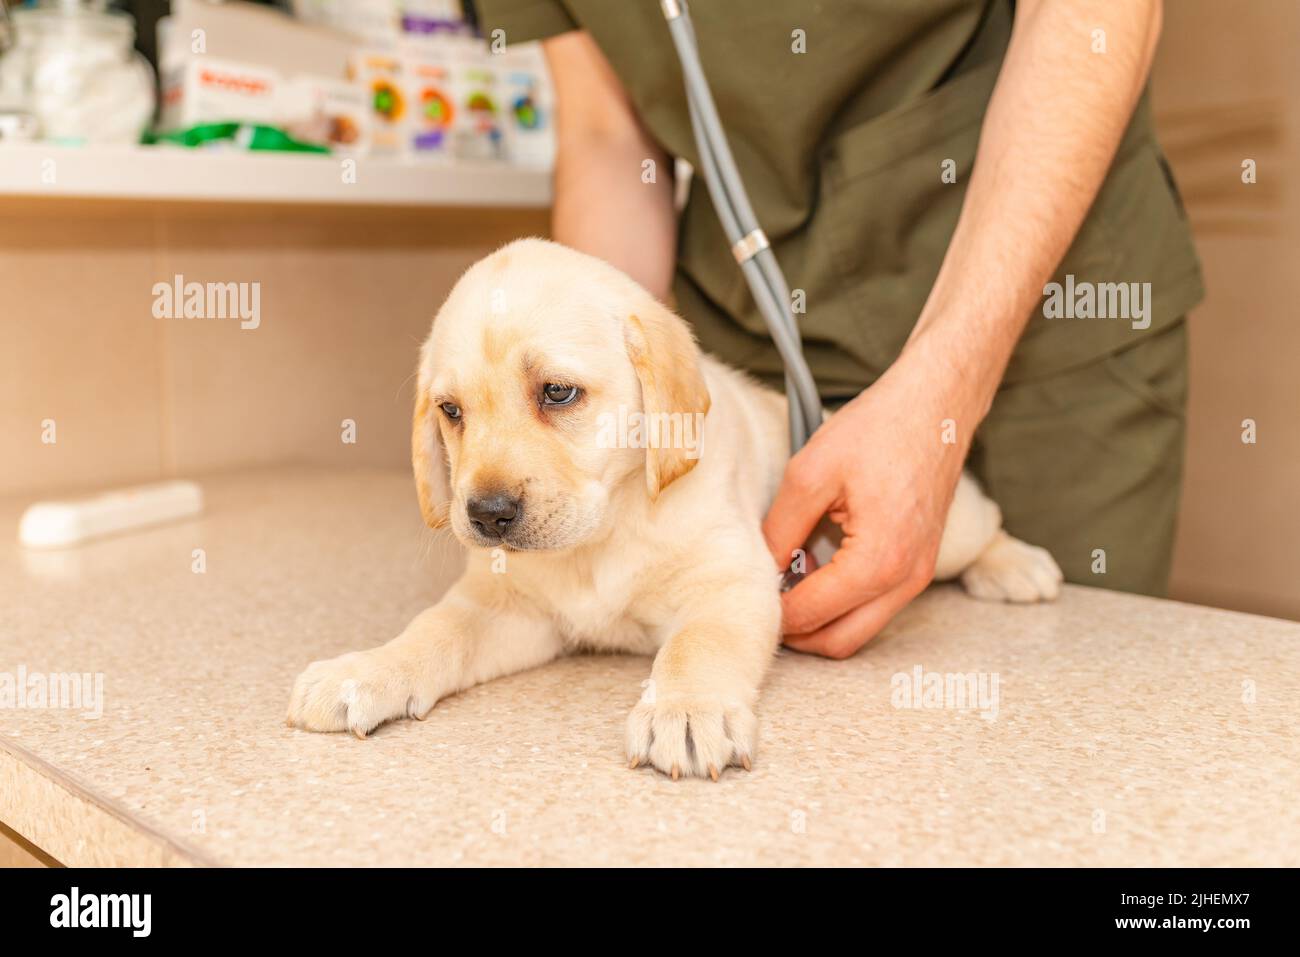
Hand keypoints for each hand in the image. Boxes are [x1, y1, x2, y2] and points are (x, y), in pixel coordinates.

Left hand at [762, 348, 973, 657]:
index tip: (745, 595)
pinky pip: (876, 604)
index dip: (770, 612)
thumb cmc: (880, 428)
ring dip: (820, 616)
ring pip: (859, 628)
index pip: (810, 615)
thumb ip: (780, 529)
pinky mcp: (920, 563)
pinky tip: (816, 564)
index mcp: (878, 562)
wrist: (937, 403)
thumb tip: (760, 568)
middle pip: (838, 642)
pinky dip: (843, 599)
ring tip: (787, 576)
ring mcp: (918, 575)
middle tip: (763, 599)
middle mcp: (905, 580)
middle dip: (796, 631)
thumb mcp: (810, 473)